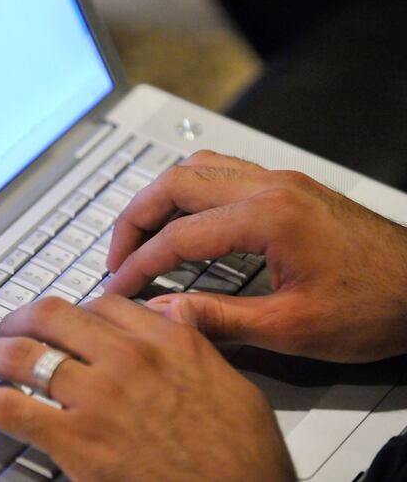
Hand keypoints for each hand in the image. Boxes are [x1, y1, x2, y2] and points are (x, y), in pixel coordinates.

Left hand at [0, 296, 293, 481]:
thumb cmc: (241, 457)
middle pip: (51, 317)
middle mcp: (126, 359)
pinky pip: (10, 408)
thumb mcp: (234, 383)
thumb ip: (196, 341)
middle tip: (4, 330)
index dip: (72, 309)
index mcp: (165, 341)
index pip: (102, 302)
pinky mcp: (76, 443)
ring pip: (22, 355)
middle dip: (17, 320)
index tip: (60, 321)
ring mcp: (97, 399)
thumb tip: (174, 314)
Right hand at [106, 150, 406, 362]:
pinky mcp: (287, 187)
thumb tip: (163, 317)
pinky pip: (220, 171)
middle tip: (116, 256)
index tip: (118, 287)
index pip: (179, 236)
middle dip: (134, 218)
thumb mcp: (294, 327)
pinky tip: (184, 219)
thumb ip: (220, 319)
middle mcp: (270, 186)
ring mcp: (279, 181)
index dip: (139, 265)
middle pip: (175, 182)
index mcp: (269, 217)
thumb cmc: (378, 304)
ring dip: (158, 198)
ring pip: (196, 167)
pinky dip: (188, 192)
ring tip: (141, 235)